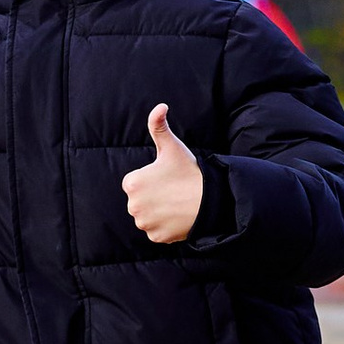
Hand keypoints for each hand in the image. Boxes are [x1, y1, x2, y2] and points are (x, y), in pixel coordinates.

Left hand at [122, 102, 204, 245]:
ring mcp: (145, 224)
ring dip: (159, 212)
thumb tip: (160, 106)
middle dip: (154, 196)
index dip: (153, 179)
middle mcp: (133, 206)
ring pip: (149, 216)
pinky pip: (157, 231)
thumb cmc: (190, 171)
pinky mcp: (157, 237)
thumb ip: (159, 125)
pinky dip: (166, 226)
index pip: (137, 183)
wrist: (211, 200)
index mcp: (132, 183)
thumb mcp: (172, 147)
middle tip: (174, 190)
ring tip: (177, 202)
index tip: (168, 178)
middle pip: (141, 201)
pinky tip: (178, 216)